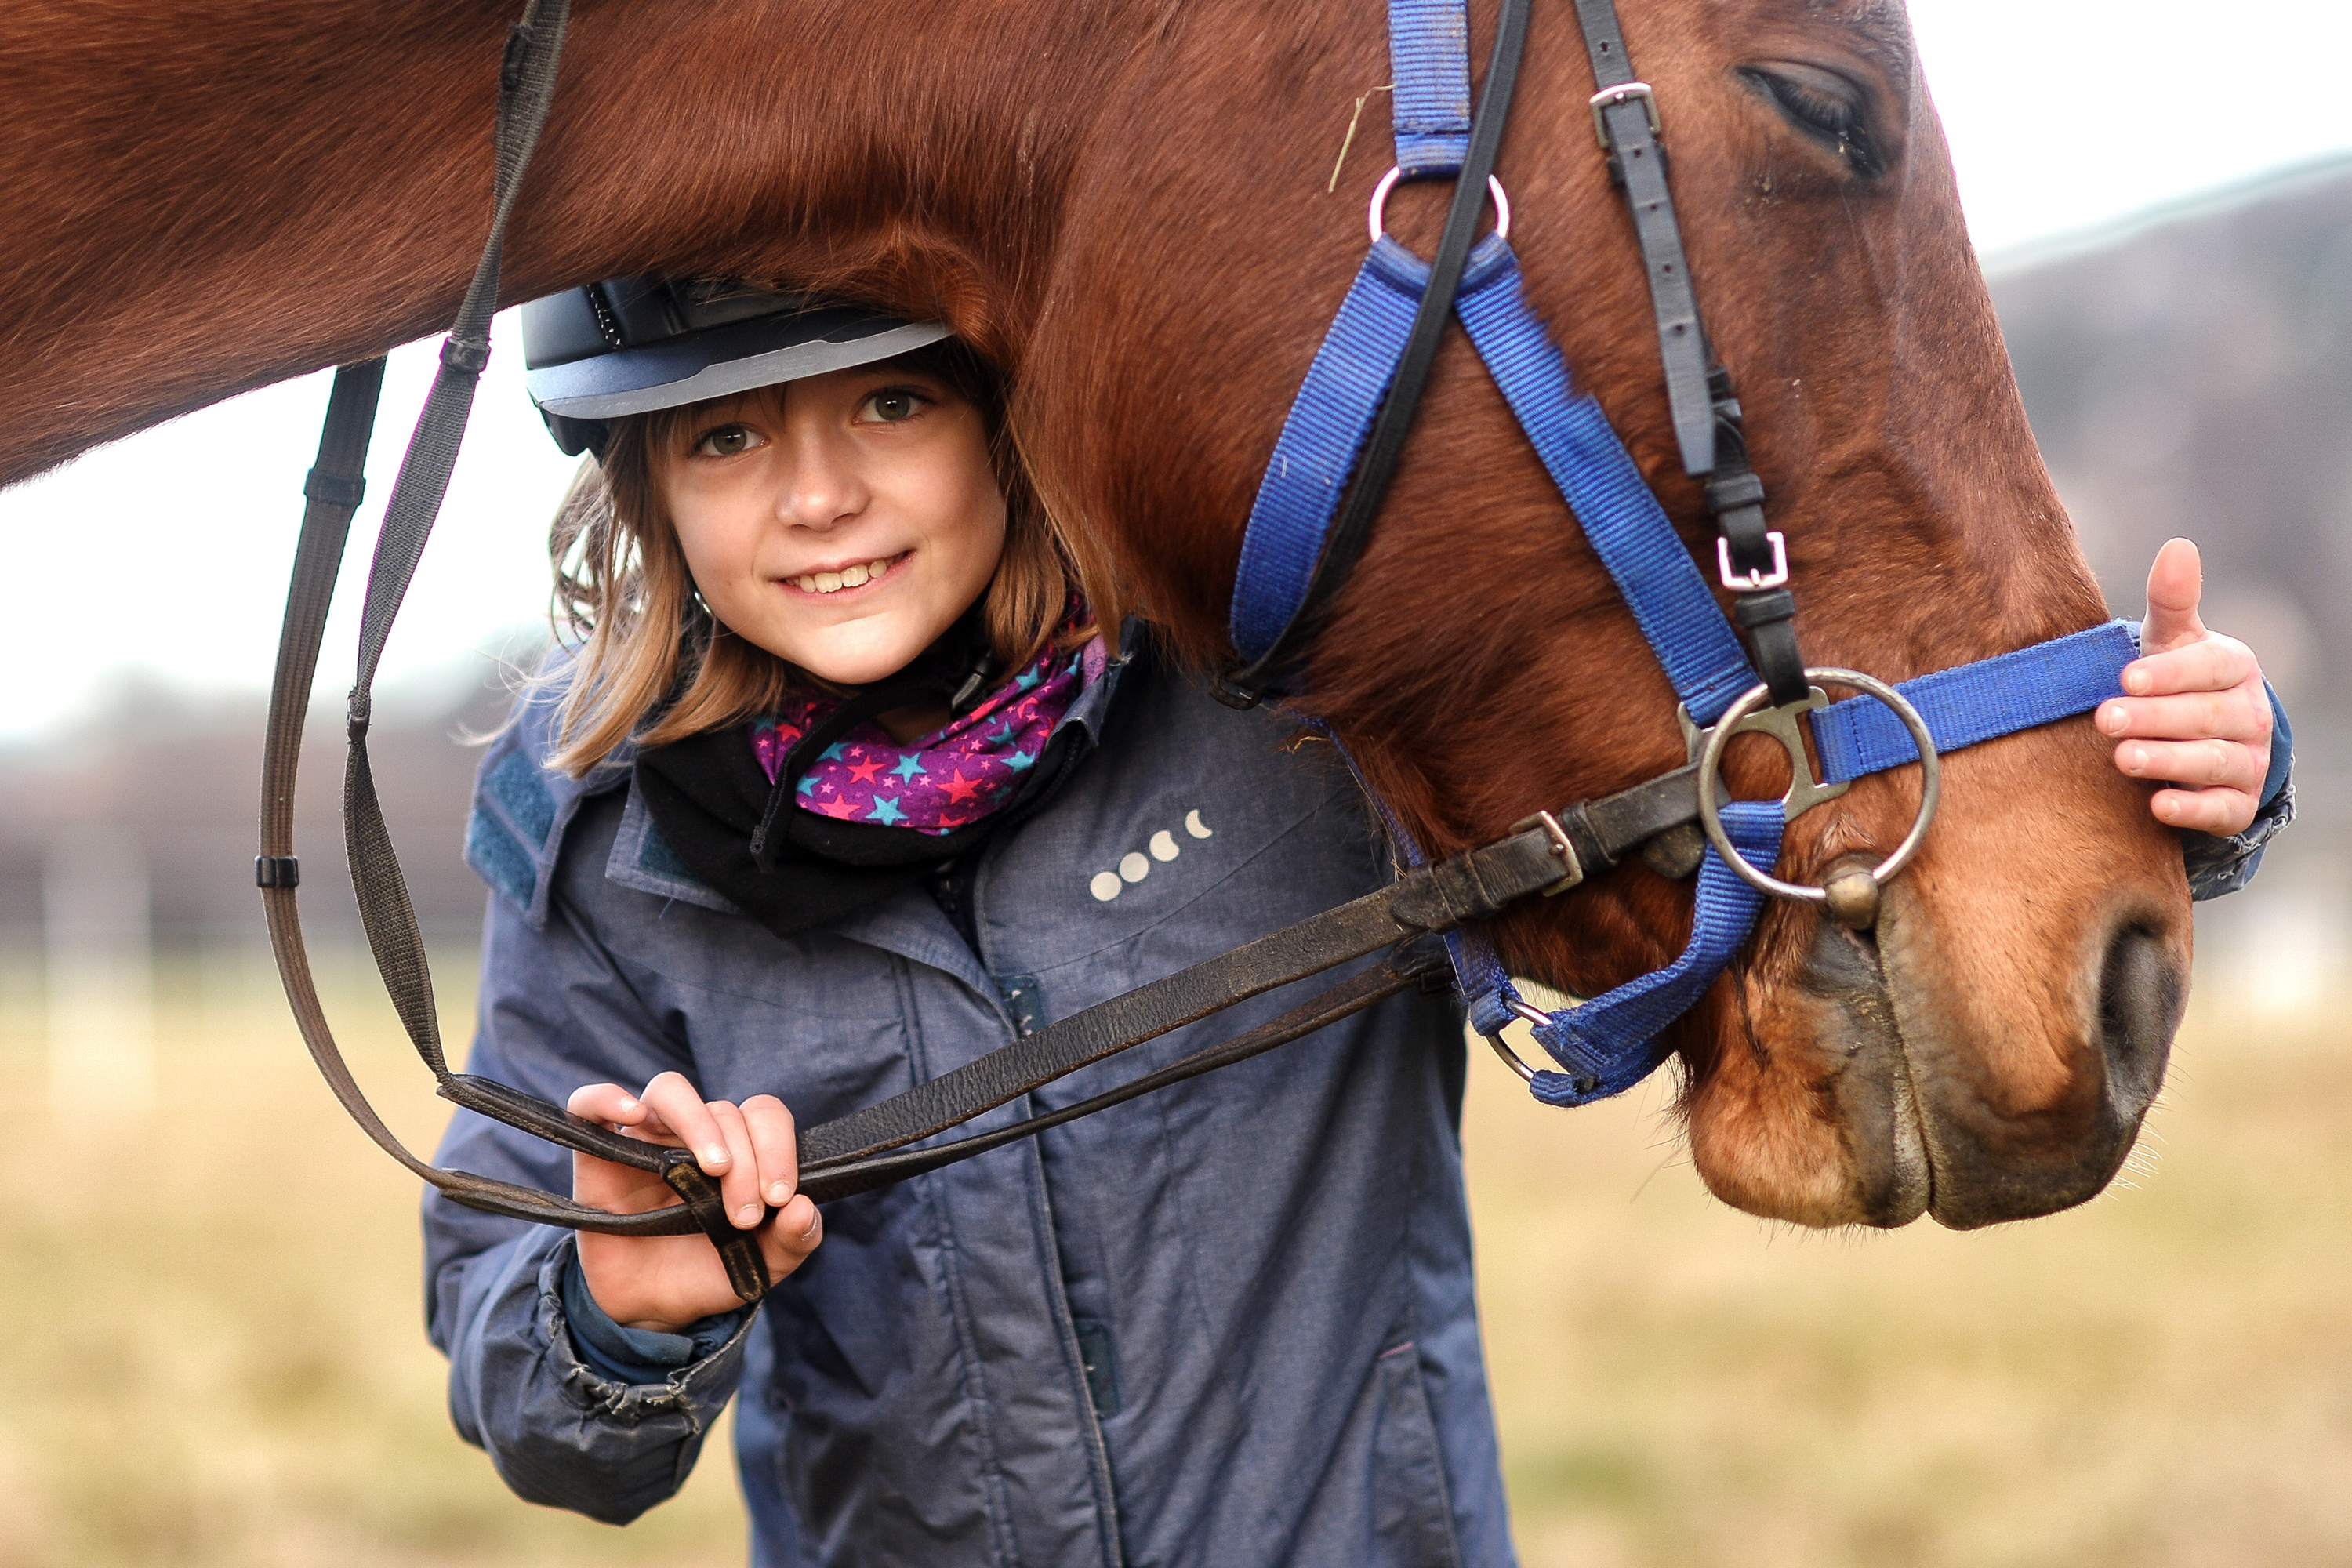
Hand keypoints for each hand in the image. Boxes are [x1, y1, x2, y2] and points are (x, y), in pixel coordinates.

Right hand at [566, 1071, 821, 1333]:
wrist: (652, 1308)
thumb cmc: (710, 1272)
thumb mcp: (763, 1265)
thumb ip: (795, 1240)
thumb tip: (804, 1208)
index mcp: (740, 1147)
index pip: (764, 1114)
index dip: (779, 1147)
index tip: (780, 1197)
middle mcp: (693, 1133)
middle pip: (724, 1110)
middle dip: (746, 1161)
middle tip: (744, 1215)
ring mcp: (645, 1138)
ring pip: (671, 1091)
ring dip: (699, 1124)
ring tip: (714, 1168)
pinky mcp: (597, 1153)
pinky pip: (590, 1104)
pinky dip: (609, 1098)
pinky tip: (634, 1114)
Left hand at [2098, 537, 2271, 836]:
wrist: (2197, 738)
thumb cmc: (2174, 677)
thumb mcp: (2171, 639)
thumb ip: (2172, 600)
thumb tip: (2178, 545)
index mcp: (2234, 667)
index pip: (2209, 668)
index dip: (2170, 674)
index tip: (2126, 678)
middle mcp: (2249, 714)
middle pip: (2205, 717)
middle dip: (2154, 718)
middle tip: (2105, 719)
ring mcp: (2248, 761)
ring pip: (2213, 762)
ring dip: (2168, 761)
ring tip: (2122, 758)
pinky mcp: (2235, 803)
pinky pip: (2221, 810)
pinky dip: (2192, 810)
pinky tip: (2158, 806)